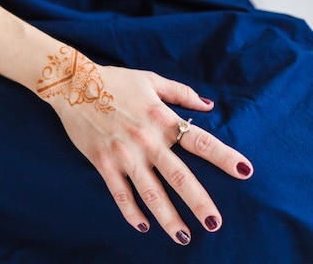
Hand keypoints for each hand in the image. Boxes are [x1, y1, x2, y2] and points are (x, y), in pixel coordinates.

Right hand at [36, 47, 252, 244]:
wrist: (73, 85)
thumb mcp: (150, 80)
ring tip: (182, 237)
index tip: (244, 172)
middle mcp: (146, 141)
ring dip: (168, 217)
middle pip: (179, 177)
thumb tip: (208, 105)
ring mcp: (124, 155)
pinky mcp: (103, 163)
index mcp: (161, 119)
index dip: (224, 157)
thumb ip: (181, 93)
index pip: (200, 141)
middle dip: (200, 203)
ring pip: (150, 193)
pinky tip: (143, 226)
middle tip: (215, 224)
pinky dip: (131, 212)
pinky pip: (120, 193)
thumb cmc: (115, 81)